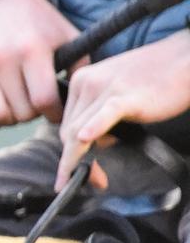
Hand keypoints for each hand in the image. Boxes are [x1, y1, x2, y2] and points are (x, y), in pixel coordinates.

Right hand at [0, 0, 82, 127]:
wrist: (3, 3)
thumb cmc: (41, 25)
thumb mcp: (67, 37)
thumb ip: (80, 68)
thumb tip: (78, 101)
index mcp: (31, 50)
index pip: (43, 100)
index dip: (54, 113)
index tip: (56, 111)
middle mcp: (2, 59)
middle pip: (21, 112)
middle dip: (33, 113)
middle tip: (36, 103)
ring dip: (10, 118)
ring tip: (17, 106)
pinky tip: (0, 107)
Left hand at [55, 30, 189, 188]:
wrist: (185, 60)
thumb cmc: (153, 80)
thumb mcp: (115, 95)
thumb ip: (98, 115)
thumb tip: (91, 141)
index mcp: (80, 81)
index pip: (65, 124)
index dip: (69, 153)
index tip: (75, 174)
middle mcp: (85, 83)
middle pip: (67, 133)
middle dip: (73, 163)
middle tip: (90, 183)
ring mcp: (104, 88)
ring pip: (78, 133)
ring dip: (81, 163)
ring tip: (96, 181)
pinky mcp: (125, 96)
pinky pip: (104, 114)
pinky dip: (94, 128)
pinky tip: (85, 138)